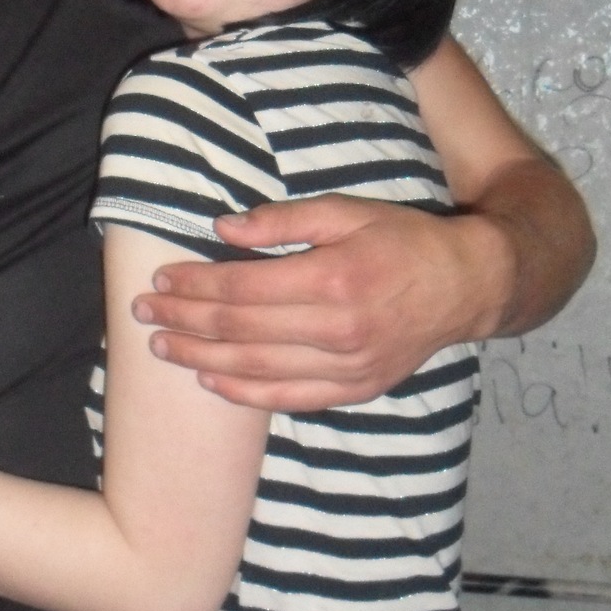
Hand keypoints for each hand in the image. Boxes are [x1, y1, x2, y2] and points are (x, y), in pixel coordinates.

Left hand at [131, 195, 503, 409]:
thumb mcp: (347, 211)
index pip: (242, 288)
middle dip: (184, 322)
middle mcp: (338, 330)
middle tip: (143, 314)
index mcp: (332, 278)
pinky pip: (289, 399)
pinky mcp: (356, 390)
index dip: (195, 286)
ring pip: (256, 369)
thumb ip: (284, 220)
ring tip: (162, 348)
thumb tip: (223, 229)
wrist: (466, 286)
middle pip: (240, 330)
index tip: (160, 280)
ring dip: (201, 360)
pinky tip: (211, 382)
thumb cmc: (402, 240)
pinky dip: (245, 393)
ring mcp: (348, 367)